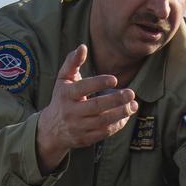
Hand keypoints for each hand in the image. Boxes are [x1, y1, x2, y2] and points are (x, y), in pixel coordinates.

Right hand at [36, 45, 136, 172]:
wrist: (52, 129)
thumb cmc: (61, 98)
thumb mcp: (63, 79)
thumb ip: (72, 62)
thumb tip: (83, 46)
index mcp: (66, 95)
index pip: (84, 88)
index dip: (99, 83)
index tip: (114, 79)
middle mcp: (72, 112)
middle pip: (96, 106)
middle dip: (115, 100)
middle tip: (131, 93)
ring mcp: (79, 127)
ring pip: (102, 121)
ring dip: (120, 114)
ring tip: (134, 105)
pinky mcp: (85, 139)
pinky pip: (104, 133)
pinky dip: (117, 125)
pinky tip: (126, 116)